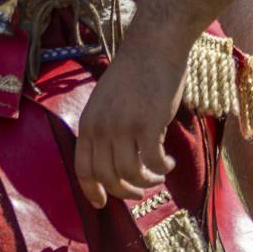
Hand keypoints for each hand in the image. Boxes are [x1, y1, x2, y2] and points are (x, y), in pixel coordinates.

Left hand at [74, 30, 189, 207]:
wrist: (152, 47)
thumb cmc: (133, 74)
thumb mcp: (105, 102)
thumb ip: (104, 129)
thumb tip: (112, 162)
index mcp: (87, 121)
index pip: (82, 168)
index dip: (91, 191)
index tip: (102, 204)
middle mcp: (100, 126)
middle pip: (108, 177)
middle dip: (125, 192)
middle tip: (141, 191)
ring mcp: (123, 126)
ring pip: (131, 174)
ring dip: (148, 182)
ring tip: (159, 174)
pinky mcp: (148, 124)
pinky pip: (153, 163)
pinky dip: (162, 168)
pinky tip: (169, 162)